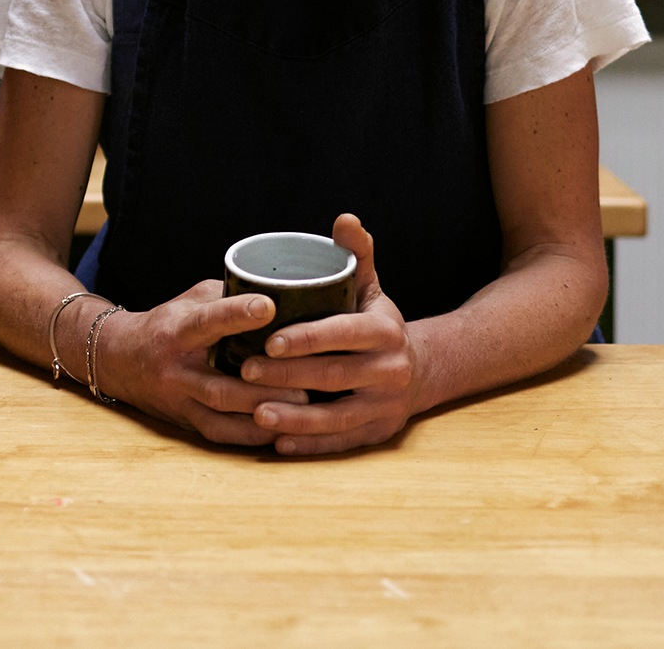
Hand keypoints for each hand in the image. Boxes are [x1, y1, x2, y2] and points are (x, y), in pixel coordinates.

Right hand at [96, 280, 309, 444]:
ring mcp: (179, 400)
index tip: (269, 305)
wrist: (120, 359)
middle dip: (262, 387)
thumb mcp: (191, 300)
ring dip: (263, 414)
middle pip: (219, 385)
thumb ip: (228, 297)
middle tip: (306, 383)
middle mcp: (176, 370)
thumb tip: (281, 290)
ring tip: (303, 409)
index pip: (208, 320)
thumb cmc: (169, 323)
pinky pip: (220, 434)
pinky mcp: (185, 422)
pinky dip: (251, 435)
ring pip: (222, 416)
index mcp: (178, 330)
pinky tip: (282, 430)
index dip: (237, 314)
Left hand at [233, 213, 418, 455]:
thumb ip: (356, 255)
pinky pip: (340, 442)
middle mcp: (391, 370)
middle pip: (333, 375)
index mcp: (386, 331)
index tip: (269, 339)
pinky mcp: (378, 433)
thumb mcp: (371, 287)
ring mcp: (386, 406)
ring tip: (256, 412)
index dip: (307, 338)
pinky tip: (278, 443)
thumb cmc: (376, 324)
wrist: (417, 370)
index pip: (343, 332)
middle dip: (287, 375)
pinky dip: (308, 445)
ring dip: (294, 418)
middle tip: (245, 371)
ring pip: (336, 417)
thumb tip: (344, 219)